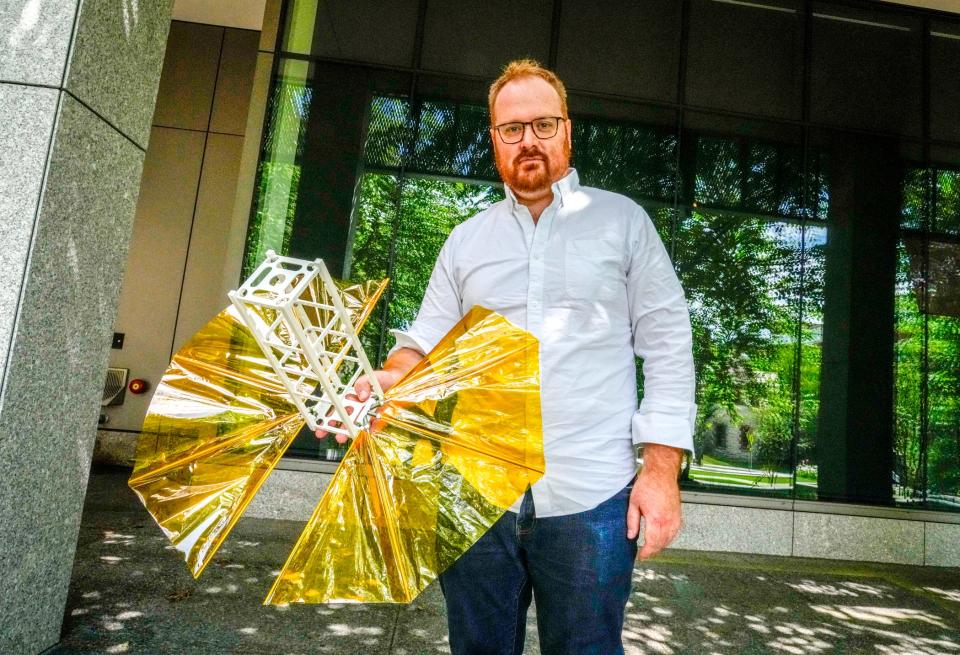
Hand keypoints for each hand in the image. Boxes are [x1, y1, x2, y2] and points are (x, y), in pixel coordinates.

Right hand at [314, 369, 400, 442]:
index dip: (326, 414)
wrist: (397, 381)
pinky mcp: (377, 418)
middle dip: (332, 426)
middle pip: (341, 418)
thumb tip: (361, 395)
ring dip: (347, 431)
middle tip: (324, 432)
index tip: (319, 420)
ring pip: (354, 425)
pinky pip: (371, 426)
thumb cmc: (380, 379)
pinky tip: (365, 433)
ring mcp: (366, 414)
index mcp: (350, 398)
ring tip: (341, 437)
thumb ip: (362, 384)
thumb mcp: (369, 377)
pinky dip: (368, 430)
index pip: (336, 407)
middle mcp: (356, 408)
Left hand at [626, 444, 682, 558]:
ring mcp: (675, 518)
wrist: (661, 473)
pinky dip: (668, 539)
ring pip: (669, 539)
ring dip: (660, 546)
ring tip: (651, 548)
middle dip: (652, 551)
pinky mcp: (678, 515)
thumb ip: (632, 521)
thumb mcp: (634, 503)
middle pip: (661, 543)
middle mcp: (667, 520)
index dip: (646, 552)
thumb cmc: (648, 484)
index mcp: (655, 519)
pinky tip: (662, 539)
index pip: (652, 543)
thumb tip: (631, 536)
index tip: (641, 556)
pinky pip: (675, 532)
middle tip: (645, 553)